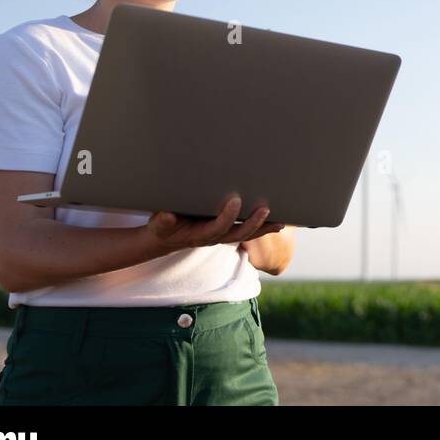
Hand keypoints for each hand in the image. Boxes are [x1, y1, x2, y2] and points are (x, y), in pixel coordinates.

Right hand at [144, 194, 283, 253]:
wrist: (165, 238)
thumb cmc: (163, 228)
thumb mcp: (158, 225)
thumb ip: (162, 222)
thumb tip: (168, 217)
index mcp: (199, 235)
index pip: (217, 228)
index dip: (227, 217)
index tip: (235, 201)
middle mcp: (215, 237)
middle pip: (238, 234)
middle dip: (253, 223)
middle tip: (265, 209)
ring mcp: (223, 235)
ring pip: (247, 234)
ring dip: (263, 228)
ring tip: (281, 222)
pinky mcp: (227, 231)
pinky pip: (249, 231)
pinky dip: (264, 228)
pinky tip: (279, 223)